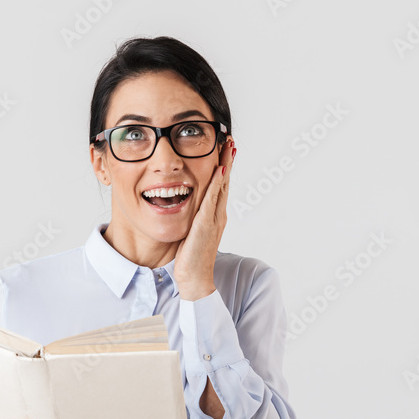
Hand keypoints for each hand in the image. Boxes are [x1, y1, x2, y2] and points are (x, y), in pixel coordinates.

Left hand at [173, 137, 235, 300]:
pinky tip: (218, 170)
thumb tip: (187, 206)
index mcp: (214, 216)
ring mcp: (214, 219)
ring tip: (228, 147)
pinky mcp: (206, 225)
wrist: (195, 278)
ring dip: (225, 165)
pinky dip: (216, 184)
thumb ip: (193, 218)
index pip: (220, 186)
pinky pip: (212, 199)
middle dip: (228, 160)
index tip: (225, 150)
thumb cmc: (191, 258)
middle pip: (225, 182)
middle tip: (230, 140)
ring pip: (222, 186)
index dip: (223, 167)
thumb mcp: (192, 232)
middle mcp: (218, 215)